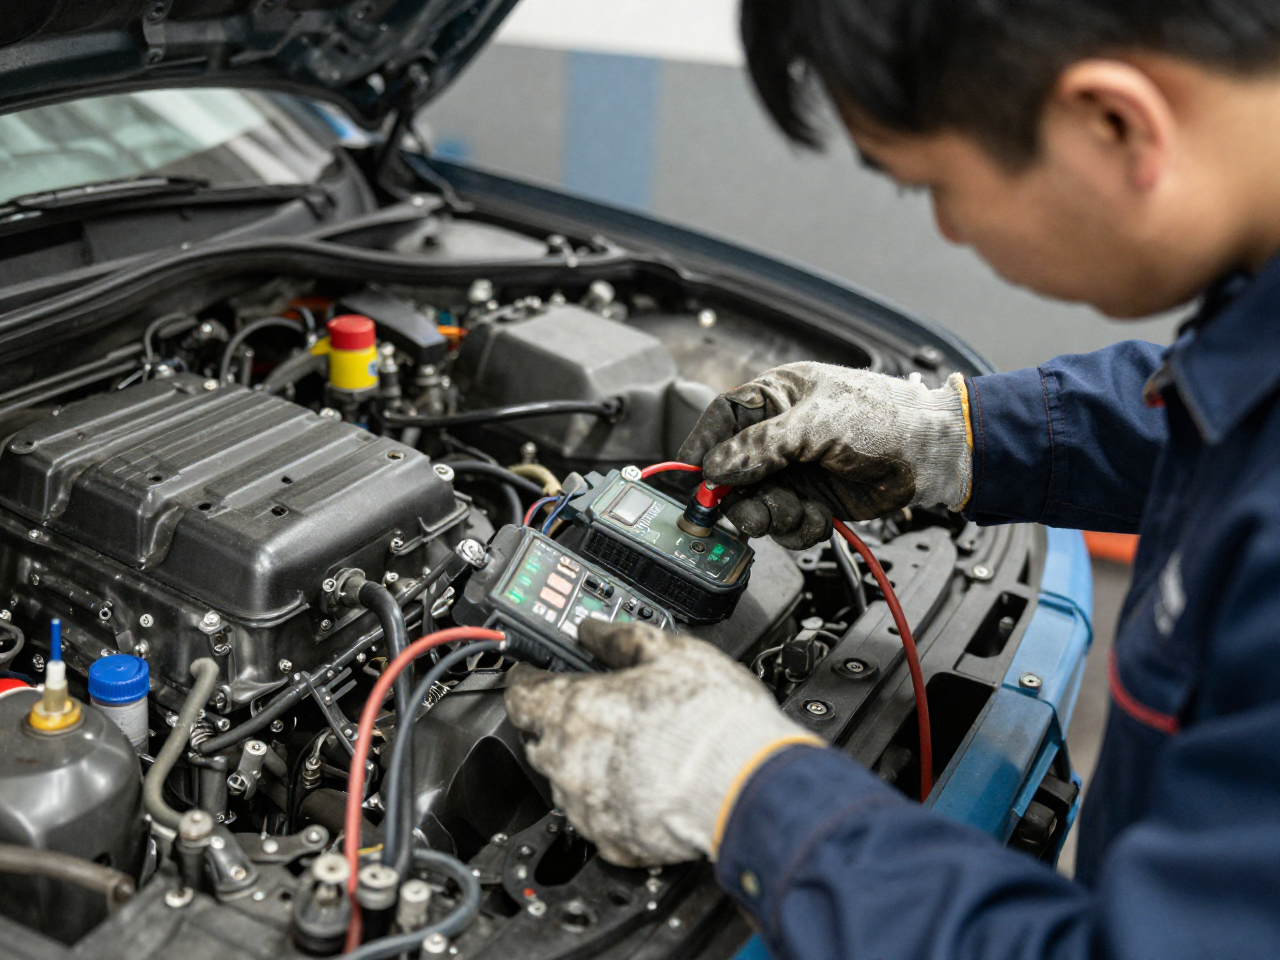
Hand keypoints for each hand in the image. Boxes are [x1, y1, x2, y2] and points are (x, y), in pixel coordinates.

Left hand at [503, 620, 821, 866]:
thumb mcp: (668, 651)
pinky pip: (597, 815)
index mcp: (572, 710)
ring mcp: (586, 807)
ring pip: (567, 779)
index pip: (519, 692)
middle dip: (560, 720)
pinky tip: (644, 782)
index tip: (535, 673)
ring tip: (632, 745)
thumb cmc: (711, 720)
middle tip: (597, 706)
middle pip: (540, 737)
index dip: (527, 677)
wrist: (746, 786)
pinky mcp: (611, 840)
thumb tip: (595, 631)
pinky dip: (612, 799)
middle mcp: (567, 762)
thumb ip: (619, 637)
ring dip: (586, 761)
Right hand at [678, 362, 970, 548]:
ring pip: (755, 504)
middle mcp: (778, 436)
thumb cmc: (883, 419)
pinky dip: (797, 528)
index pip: (721, 421)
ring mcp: (794, 470)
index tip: (691, 480)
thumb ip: (761, 446)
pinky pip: (783, 525)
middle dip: (739, 499)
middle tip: (753, 513)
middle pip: (731, 473)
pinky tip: (819, 517)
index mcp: (775, 399)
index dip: (700, 450)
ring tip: (798, 510)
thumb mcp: (816, 425)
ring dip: (772, 516)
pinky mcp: (811, 500)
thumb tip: (715, 468)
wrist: (930, 455)